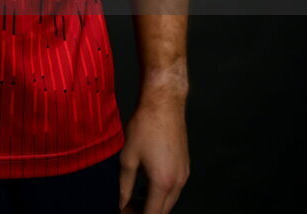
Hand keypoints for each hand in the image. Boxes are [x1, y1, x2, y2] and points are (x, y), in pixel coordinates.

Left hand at [119, 98, 189, 212]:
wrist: (164, 103)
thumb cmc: (146, 125)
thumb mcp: (128, 155)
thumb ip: (124, 184)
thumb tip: (121, 201)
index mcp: (163, 182)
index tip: (124, 213)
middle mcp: (178, 182)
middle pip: (164, 211)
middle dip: (146, 213)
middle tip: (127, 208)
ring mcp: (184, 174)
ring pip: (171, 201)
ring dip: (155, 204)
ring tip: (135, 199)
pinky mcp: (185, 166)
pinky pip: (175, 188)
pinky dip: (163, 193)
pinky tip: (148, 185)